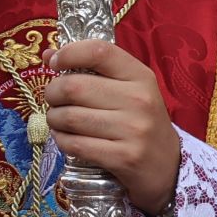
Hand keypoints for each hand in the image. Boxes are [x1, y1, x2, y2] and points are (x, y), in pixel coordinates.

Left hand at [43, 39, 180, 215]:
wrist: (168, 166)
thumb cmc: (139, 120)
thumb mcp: (127, 89)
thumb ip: (91, 68)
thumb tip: (49, 54)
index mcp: (140, 76)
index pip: (99, 51)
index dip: (69, 53)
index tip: (56, 64)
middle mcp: (139, 100)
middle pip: (74, 87)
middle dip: (52, 93)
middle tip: (54, 100)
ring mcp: (133, 130)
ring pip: (69, 117)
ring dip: (54, 118)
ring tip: (59, 120)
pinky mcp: (124, 158)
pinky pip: (74, 144)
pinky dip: (61, 140)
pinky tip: (66, 138)